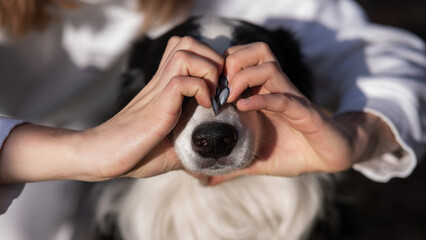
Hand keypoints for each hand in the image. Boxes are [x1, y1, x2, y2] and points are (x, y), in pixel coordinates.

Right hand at [0, 36, 223, 182]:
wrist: (103, 157)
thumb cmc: (136, 153)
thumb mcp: (173, 147)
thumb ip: (192, 142)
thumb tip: (213, 153)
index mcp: (165, 86)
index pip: (188, 50)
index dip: (210, 60)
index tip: (219, 88)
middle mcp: (162, 81)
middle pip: (188, 42)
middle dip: (212, 60)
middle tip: (217, 88)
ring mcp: (158, 90)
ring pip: (186, 52)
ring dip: (208, 70)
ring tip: (210, 95)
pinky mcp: (157, 105)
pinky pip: (181, 80)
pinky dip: (200, 89)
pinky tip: (202, 106)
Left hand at [209, 42, 398, 184]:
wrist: (328, 158)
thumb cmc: (292, 153)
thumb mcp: (255, 159)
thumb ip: (231, 164)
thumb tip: (204, 181)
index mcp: (263, 92)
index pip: (240, 59)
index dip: (221, 67)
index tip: (205, 89)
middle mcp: (276, 89)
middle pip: (255, 51)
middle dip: (230, 63)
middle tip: (217, 88)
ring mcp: (290, 97)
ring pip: (268, 65)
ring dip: (243, 77)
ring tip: (229, 97)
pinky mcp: (304, 112)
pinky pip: (283, 97)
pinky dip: (262, 99)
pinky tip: (244, 107)